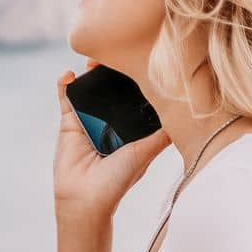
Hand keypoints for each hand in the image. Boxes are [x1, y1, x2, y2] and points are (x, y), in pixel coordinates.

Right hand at [52, 60, 172, 222]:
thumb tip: (187, 114)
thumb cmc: (118, 181)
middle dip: (114, 70)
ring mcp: (88, 120)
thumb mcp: (146, 153)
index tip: (143, 60)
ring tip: (94, 58)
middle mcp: (110, 121)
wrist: (86, 199)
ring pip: (90, 89)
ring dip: (91, 71)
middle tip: (118, 53)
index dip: (138, 79)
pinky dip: (65, 84)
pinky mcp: (69, 123)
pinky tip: (68, 74)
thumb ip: (162, 134)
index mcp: (130, 128)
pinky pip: (66, 98)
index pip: (135, 97)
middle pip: (112, 89)